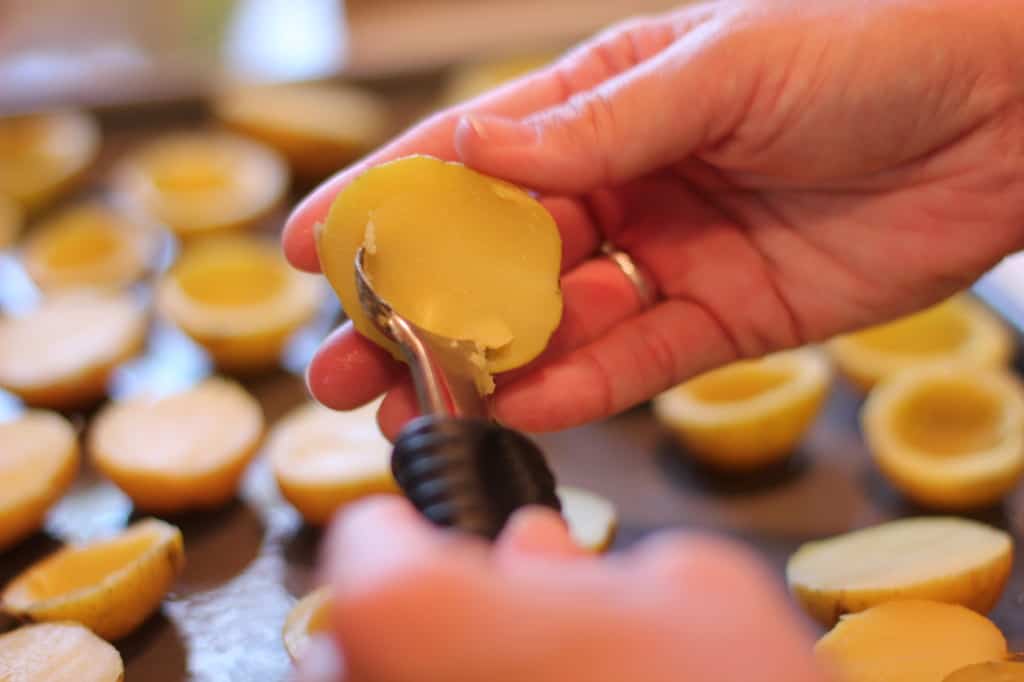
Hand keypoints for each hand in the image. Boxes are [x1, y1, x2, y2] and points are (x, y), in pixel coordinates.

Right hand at [285, 0, 1023, 435]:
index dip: (386, 202)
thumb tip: (474, 151)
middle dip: (413, 309)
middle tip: (341, 360)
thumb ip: (596, 125)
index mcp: (606, 103)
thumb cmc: (872, 46)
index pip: (471, 157)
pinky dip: (575, 388)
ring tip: (410, 406)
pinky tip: (518, 411)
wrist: (1009, 111)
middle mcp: (622, 184)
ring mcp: (665, 257)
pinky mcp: (720, 320)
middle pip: (492, 256)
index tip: (310, 245)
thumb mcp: (719, 66)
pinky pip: (631, 362)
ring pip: (551, 322)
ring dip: (482, 365)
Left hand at [293, 497, 825, 681]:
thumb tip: (537, 550)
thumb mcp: (690, 589)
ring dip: (451, 676)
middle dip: (441, 620)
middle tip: (526, 639)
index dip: (423, 536)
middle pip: (368, 631)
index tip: (466, 554)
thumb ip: (587, 561)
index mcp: (410, 612)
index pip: (368, 538)